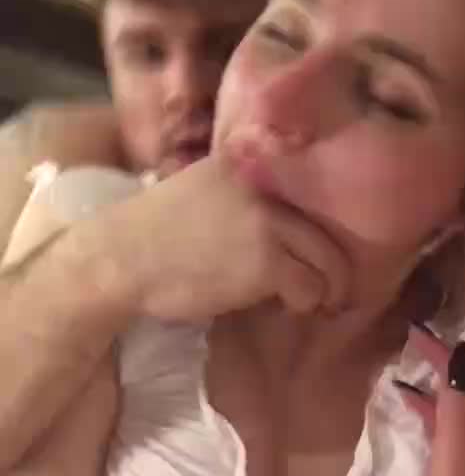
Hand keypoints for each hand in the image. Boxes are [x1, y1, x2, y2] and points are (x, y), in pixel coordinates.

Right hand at [133, 156, 349, 320]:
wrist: (120, 258)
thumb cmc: (149, 233)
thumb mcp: (197, 190)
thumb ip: (238, 197)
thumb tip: (275, 227)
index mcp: (244, 166)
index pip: (302, 195)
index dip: (315, 231)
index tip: (316, 254)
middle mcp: (264, 190)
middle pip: (323, 230)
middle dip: (334, 265)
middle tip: (333, 289)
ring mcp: (267, 224)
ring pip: (325, 260)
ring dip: (324, 288)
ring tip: (318, 303)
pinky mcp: (267, 261)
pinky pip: (309, 286)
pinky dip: (305, 302)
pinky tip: (290, 308)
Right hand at [399, 326, 464, 475]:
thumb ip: (459, 430)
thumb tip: (463, 359)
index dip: (451, 359)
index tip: (418, 331)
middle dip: (451, 370)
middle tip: (414, 341)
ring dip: (447, 394)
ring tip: (412, 373)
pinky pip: (463, 445)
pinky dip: (443, 422)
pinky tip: (421, 417)